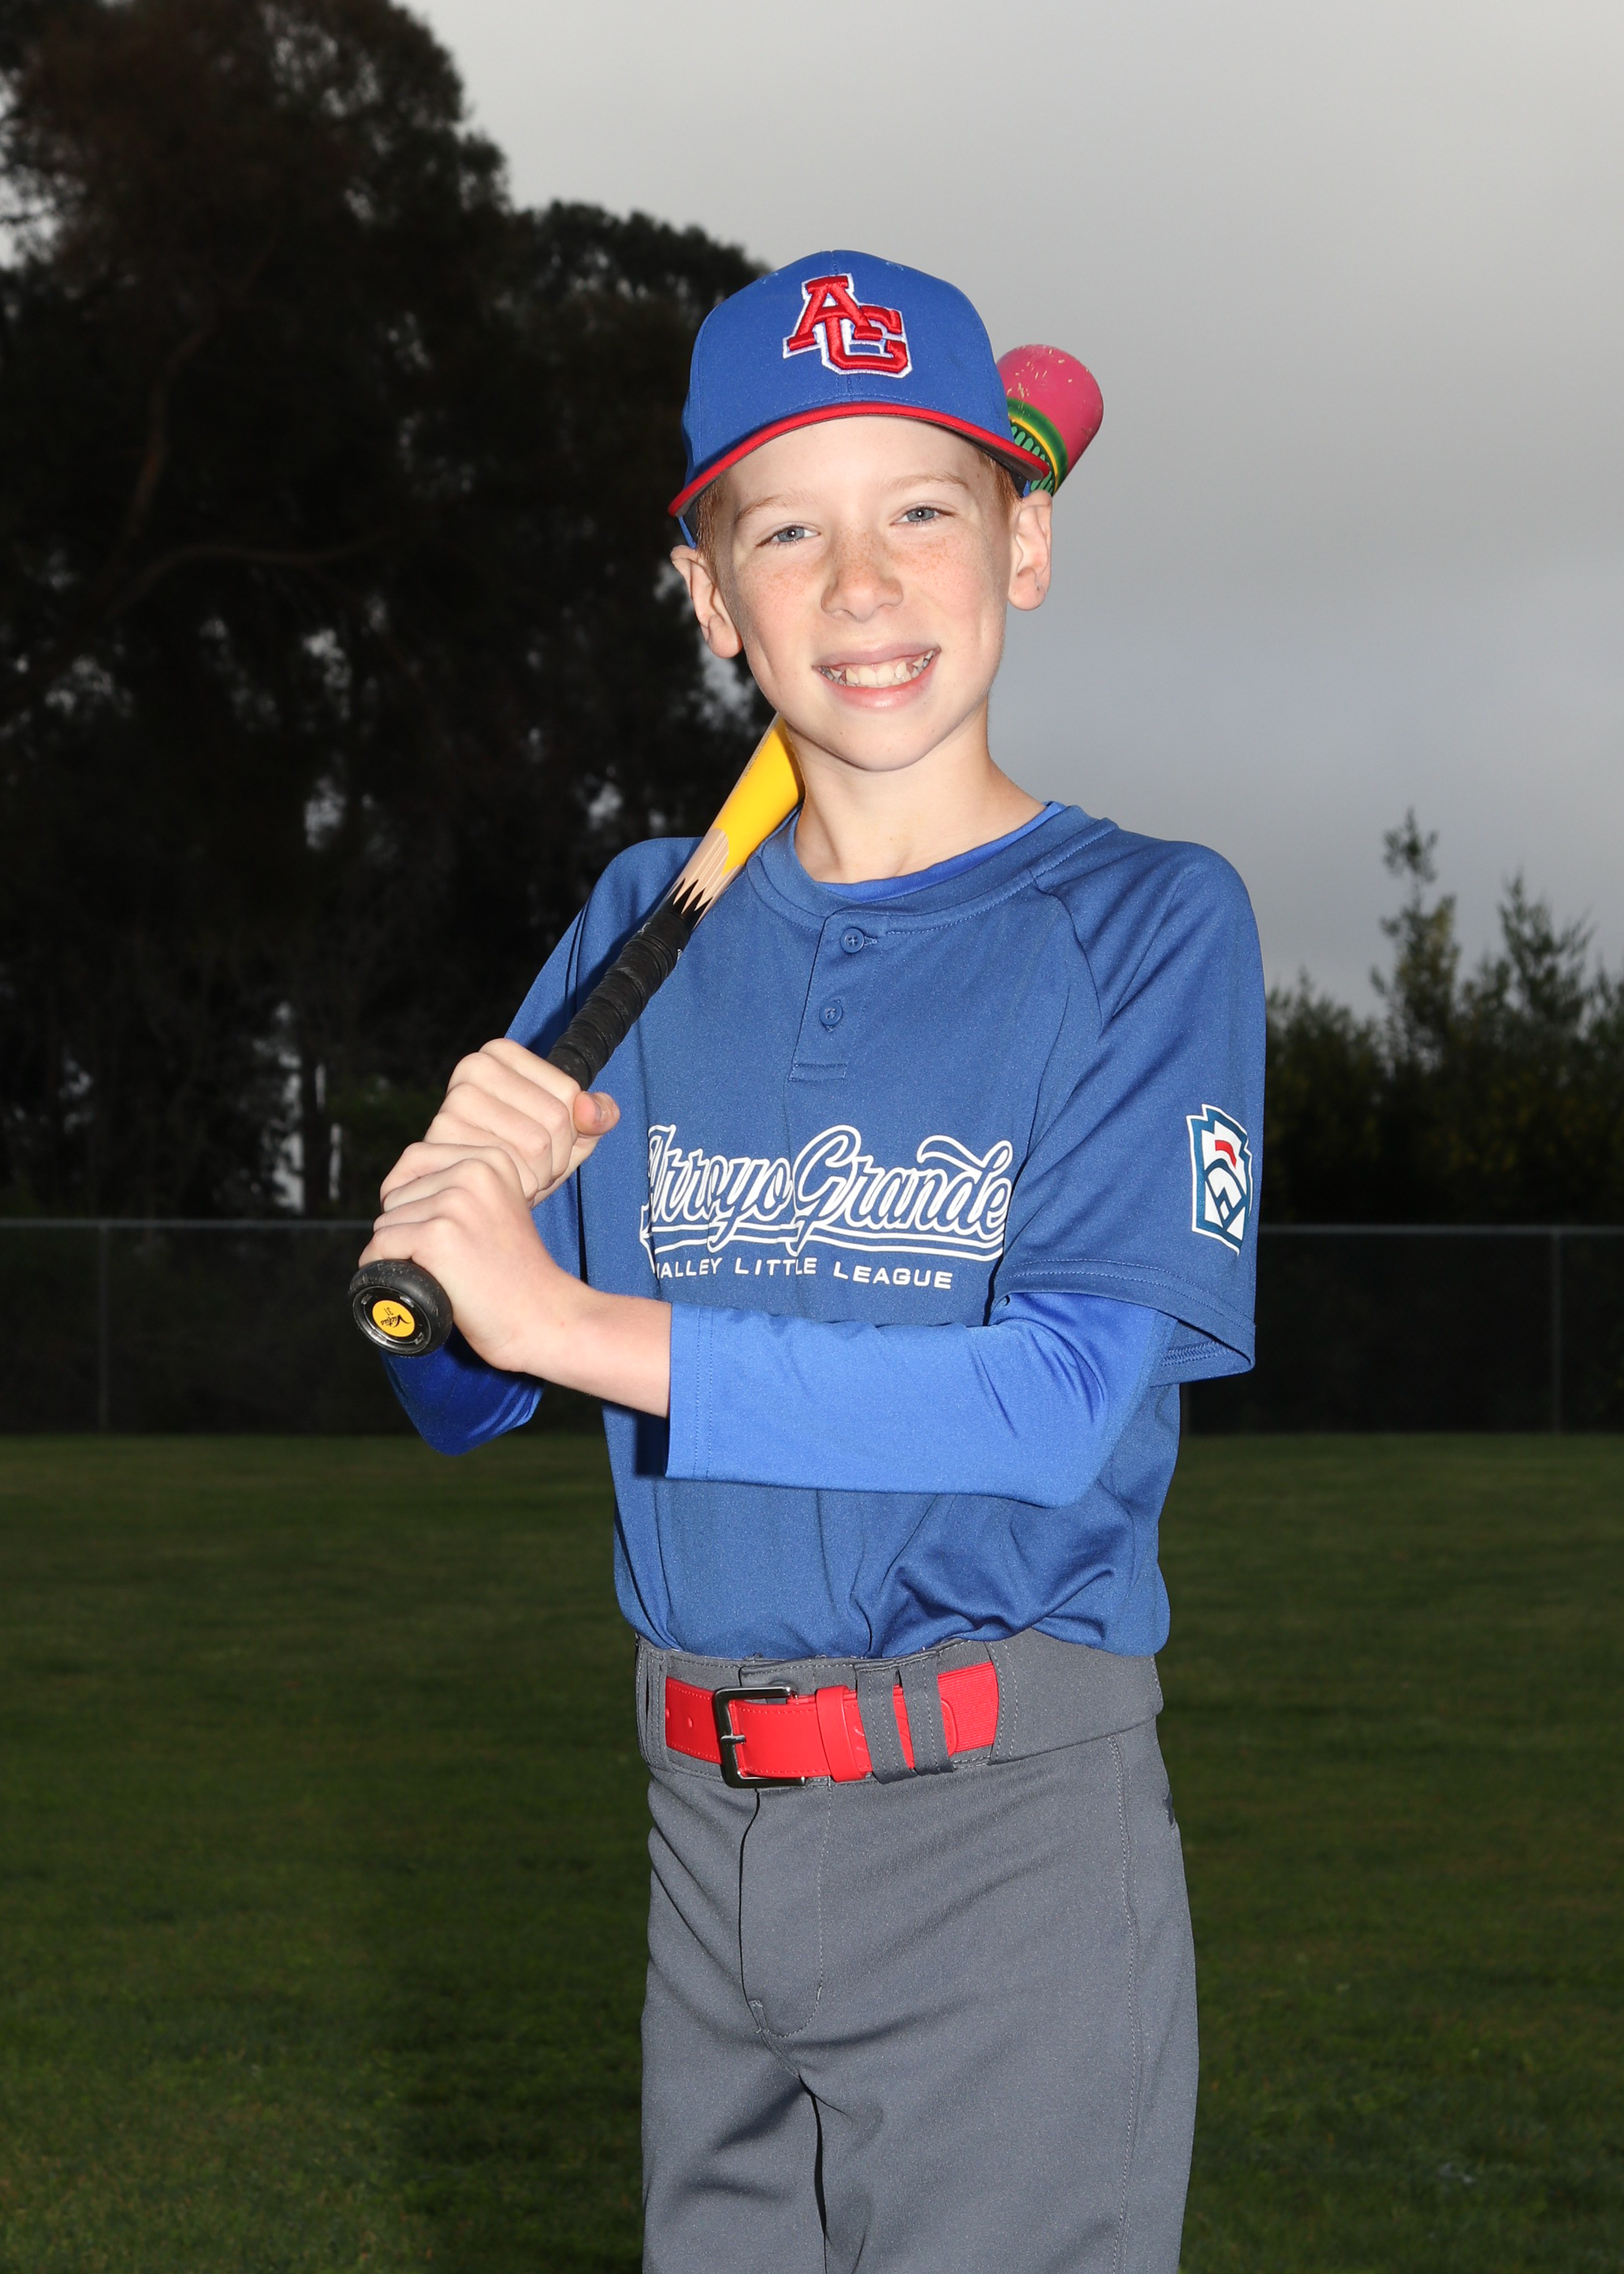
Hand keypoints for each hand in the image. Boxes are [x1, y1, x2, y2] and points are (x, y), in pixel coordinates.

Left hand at [360, 1144, 671, 1409]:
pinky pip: (382, 1245)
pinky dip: (382, 1267)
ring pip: (386, 1221)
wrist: (540, 1315)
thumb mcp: (495, 1208)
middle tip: (442, 1258)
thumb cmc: (513, 1272)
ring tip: (437, 1270)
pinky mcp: (438, 1235)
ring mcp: (455, 1202)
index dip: (408, 1196)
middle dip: (405, 1226)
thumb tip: (394, 1189)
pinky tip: (410, 1280)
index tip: (426, 1227)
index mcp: (489, 1159)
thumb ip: (460, 1187)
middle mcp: (473, 1172)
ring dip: (397, 1251)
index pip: (414, 1159)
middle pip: (397, 1193)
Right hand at [381, 1039, 616, 1212]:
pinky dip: (517, 1187)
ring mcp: (453, 1102)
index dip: (572, 1129)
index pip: (568, 1092)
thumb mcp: (570, 1134)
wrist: (473, 1196)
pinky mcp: (442, 1141)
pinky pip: (509, 1169)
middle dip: (557, 1156)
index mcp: (501, 1052)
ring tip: (520, 1176)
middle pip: (555, 1118)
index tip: (550, 1141)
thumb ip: (596, 1116)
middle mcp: (473, 1067)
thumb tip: (592, 1111)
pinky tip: (500, 1186)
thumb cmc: (525, 1158)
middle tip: (536, 1166)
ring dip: (539, 1174)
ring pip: (536, 1145)